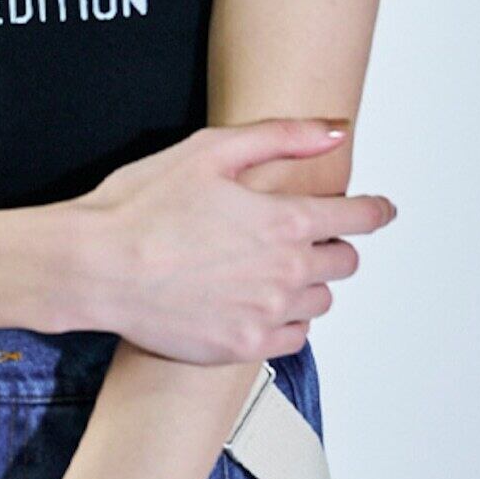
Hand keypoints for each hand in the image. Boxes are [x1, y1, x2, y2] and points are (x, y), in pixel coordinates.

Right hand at [70, 118, 396, 364]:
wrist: (98, 267)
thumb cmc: (143, 205)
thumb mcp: (211, 150)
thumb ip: (283, 136)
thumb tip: (335, 130)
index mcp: (283, 221)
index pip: (355, 218)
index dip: (374, 210)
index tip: (381, 209)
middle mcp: (286, 274)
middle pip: (343, 261)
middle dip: (333, 242)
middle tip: (303, 232)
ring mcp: (267, 316)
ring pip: (320, 301)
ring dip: (308, 282)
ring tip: (271, 266)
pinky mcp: (244, 348)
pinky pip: (293, 338)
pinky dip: (286, 319)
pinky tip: (257, 301)